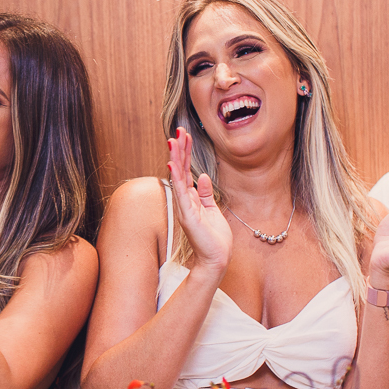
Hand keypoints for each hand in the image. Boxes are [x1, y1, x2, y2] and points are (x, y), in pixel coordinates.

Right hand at [166, 127, 232, 271]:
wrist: (216, 259)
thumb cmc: (214, 238)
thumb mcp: (212, 210)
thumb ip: (205, 193)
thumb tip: (202, 176)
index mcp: (191, 198)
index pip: (187, 170)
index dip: (186, 153)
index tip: (185, 135)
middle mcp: (185, 200)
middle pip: (181, 169)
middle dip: (180, 149)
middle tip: (179, 130)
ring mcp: (184, 207)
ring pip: (178, 177)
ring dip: (176, 158)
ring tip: (173, 140)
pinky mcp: (188, 214)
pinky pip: (180, 192)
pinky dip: (176, 177)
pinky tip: (172, 164)